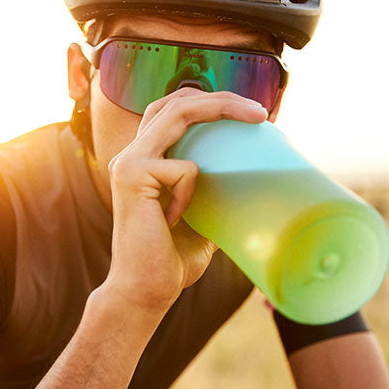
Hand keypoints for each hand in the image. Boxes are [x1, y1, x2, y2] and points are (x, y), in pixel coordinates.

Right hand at [104, 88, 268, 312]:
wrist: (145, 292)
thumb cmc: (171, 261)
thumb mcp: (203, 219)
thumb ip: (215, 193)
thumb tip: (256, 180)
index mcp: (145, 160)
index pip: (173, 112)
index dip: (210, 102)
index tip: (252, 112)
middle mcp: (132, 154)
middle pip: (176, 101)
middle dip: (220, 96)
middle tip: (260, 110)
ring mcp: (128, 162)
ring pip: (177, 113)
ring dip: (220, 108)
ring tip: (257, 117)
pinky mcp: (132, 176)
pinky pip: (185, 169)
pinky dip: (192, 193)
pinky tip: (175, 221)